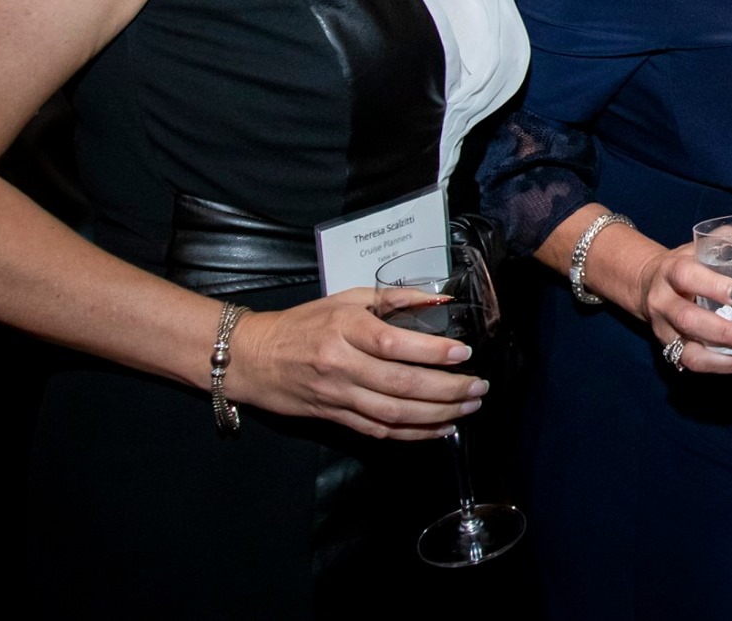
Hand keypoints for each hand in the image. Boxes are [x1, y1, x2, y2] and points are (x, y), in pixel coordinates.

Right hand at [227, 287, 486, 440]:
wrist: (252, 358)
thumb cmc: (304, 322)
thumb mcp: (346, 298)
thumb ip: (394, 298)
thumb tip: (441, 298)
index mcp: (346, 330)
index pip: (393, 344)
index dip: (432, 352)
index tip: (464, 353)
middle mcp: (342, 366)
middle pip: (401, 384)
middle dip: (447, 390)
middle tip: (480, 387)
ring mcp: (338, 396)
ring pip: (394, 413)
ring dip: (438, 414)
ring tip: (469, 407)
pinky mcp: (335, 418)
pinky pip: (379, 431)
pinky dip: (414, 433)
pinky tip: (441, 428)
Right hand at [631, 241, 731, 373]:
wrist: (648, 284)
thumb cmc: (686, 263)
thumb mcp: (701, 246)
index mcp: (671, 270)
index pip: (688, 277)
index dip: (714, 286)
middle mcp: (663, 302)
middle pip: (689, 320)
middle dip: (723, 332)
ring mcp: (664, 330)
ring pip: (688, 352)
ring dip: (724, 359)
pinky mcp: (669, 349)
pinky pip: (693, 364)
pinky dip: (722, 367)